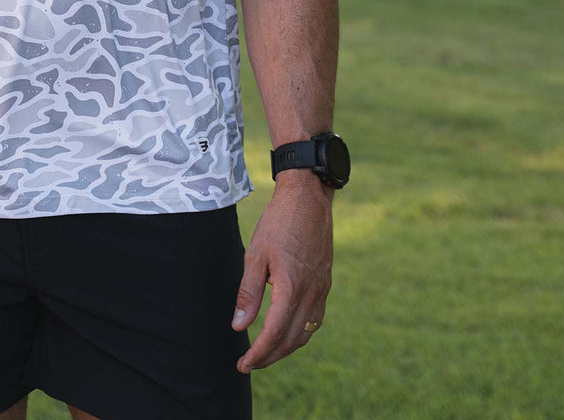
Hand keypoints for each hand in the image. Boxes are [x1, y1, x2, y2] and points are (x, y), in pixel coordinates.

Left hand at [230, 172, 332, 371]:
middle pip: (291, 339)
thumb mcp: (256, 254)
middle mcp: (311, 294)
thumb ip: (248, 292)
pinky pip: (314, 319)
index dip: (258, 353)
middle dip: (270, 357)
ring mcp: (322, 290)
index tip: (243, 365)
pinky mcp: (325, 283)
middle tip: (249, 364)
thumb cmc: (278, 222)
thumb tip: (239, 326)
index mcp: (292, 288)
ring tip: (265, 353)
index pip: (274, 334)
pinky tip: (286, 331)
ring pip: (305, 332)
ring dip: (285, 348)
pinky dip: (299, 332)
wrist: (308, 199)